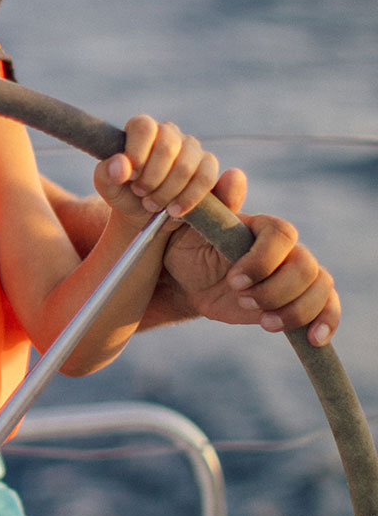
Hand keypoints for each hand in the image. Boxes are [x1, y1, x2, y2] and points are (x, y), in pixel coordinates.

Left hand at [94, 116, 220, 230]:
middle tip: (141, 193)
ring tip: (152, 204)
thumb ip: (106, 173)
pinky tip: (174, 210)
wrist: (144, 214)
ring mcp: (191, 147)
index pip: (144, 126)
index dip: (137, 153)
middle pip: (167, 146)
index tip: (131, 176)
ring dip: (167, 191)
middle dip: (152, 177)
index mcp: (142, 129)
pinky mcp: (208, 165)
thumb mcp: (108, 187)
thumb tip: (121, 166)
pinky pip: (206, 177)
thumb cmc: (124, 193)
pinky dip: (189, 197)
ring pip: (186, 164)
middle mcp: (169, 132)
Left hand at [163, 173, 338, 342]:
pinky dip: (326, 322)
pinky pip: (326, 308)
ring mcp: (294, 277)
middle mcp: (286, 250)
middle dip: (275, 290)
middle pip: (306, 267)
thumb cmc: (189, 247)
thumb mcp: (194, 228)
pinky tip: (313, 339)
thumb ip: (216, 204)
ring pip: (320, 289)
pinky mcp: (296, 301)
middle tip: (243, 300)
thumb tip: (234, 177)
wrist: (189, 280)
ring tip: (265, 322)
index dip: (262, 261)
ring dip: (295, 310)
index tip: (233, 279)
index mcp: (263, 228)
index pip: (282, 235)